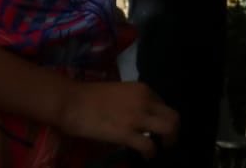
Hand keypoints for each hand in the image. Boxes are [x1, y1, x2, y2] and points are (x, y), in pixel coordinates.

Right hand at [55, 79, 177, 154]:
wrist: (70, 101)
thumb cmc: (88, 97)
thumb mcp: (119, 93)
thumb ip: (132, 102)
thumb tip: (138, 117)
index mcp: (143, 90)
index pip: (163, 105)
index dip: (161, 118)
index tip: (156, 127)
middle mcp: (145, 101)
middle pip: (173, 117)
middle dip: (174, 130)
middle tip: (167, 141)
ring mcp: (136, 117)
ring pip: (169, 128)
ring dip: (169, 141)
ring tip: (162, 148)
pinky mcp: (125, 133)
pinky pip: (148, 145)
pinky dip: (151, 153)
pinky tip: (146, 156)